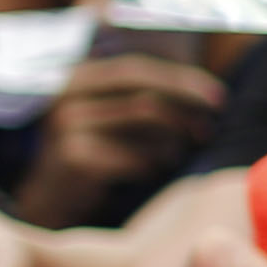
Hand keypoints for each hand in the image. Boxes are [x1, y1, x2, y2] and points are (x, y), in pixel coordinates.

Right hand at [11, 51, 227, 226]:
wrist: (49, 200)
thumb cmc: (92, 155)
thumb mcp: (110, 119)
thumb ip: (138, 97)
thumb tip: (200, 92)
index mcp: (78, 77)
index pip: (137, 67)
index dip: (181, 77)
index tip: (218, 93)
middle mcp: (68, 93)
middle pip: (142, 87)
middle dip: (188, 97)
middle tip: (217, 113)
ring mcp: (67, 123)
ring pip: (142, 117)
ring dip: (174, 134)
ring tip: (183, 148)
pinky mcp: (73, 156)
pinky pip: (134, 156)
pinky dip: (153, 163)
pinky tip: (154, 169)